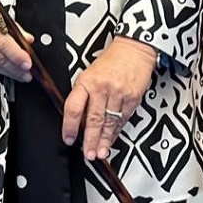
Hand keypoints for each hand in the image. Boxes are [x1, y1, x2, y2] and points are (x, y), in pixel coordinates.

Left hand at [62, 35, 158, 160]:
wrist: (134, 48)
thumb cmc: (110, 61)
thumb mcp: (89, 73)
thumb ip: (83, 95)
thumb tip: (79, 121)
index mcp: (86, 80)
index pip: (74, 107)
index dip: (70, 126)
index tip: (69, 139)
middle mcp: (102, 87)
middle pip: (94, 119)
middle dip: (90, 140)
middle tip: (88, 154)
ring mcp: (119, 93)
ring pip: (109, 122)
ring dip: (105, 140)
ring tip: (101, 153)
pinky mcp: (133, 98)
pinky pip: (123, 119)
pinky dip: (117, 131)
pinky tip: (112, 138)